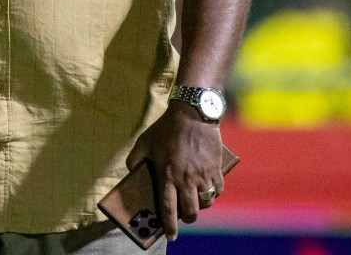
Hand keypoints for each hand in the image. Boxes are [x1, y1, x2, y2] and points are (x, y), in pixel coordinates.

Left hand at [125, 103, 224, 240]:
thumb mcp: (143, 142)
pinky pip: (218, 190)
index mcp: (167, 174)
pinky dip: (213, 193)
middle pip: (191, 211)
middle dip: (187, 218)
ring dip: (200, 206)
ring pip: (206, 203)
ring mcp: (203, 175)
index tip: (170, 237)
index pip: (168, 208)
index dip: (169, 225)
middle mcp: (186, 178)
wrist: (192, 113)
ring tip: (194, 201)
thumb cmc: (165, 129)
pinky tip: (207, 189)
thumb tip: (132, 175)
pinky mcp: (216, 168)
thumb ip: (134, 160)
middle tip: (184, 216)